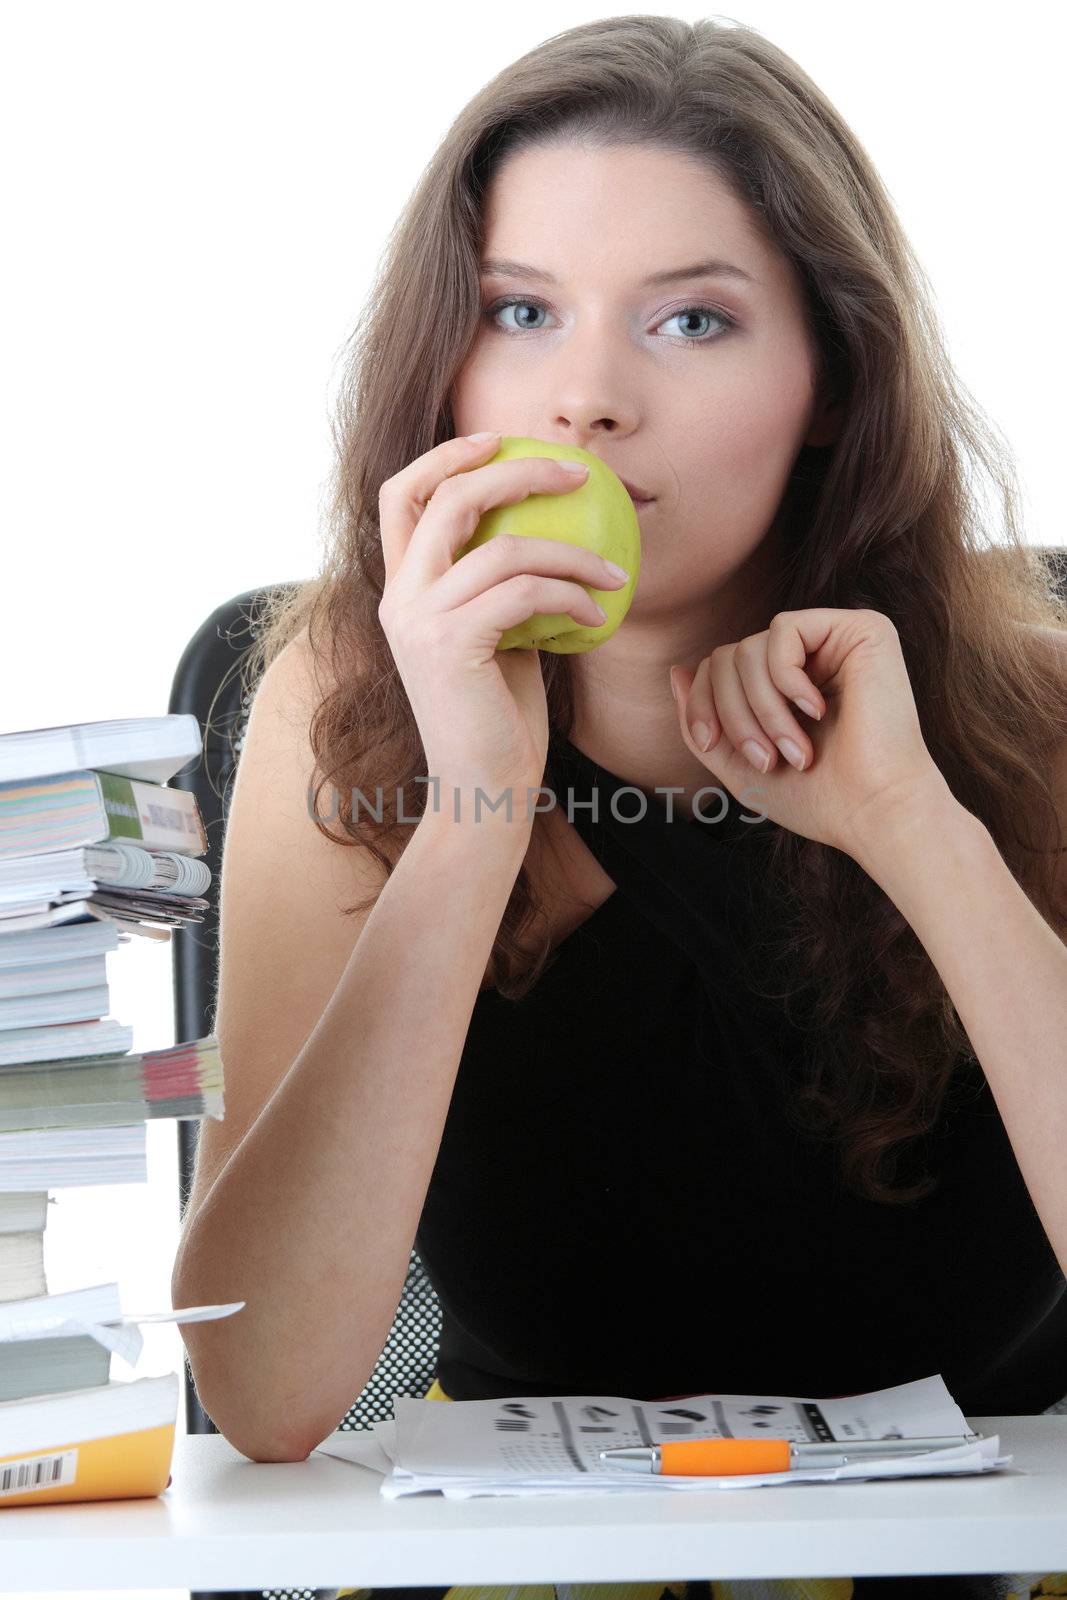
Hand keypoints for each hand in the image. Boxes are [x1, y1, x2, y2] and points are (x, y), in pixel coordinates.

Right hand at [377, 433, 626, 820]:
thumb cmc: (500, 717)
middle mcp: (399, 597)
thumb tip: (554, 533)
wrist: (484, 790)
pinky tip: (601, 609)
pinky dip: (572, 592)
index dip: (446, 455)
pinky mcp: (449, 643)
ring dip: (572, 551)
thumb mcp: (499, 636)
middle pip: (445, 495)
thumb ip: (501, 586)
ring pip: (501, 546)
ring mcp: (418, 619)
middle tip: (577, 474)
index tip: (500, 441)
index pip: (402, 495)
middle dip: (515, 470)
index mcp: (401, 589)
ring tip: (615, 570)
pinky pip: (524, 591)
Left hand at [669, 608, 947, 857]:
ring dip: (761, 708)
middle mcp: (812, 658)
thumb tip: (676, 670)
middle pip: (728, 656)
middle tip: (765, 759)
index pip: (717, 669)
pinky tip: (816, 710)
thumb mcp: (738, 763)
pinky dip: (785, 676)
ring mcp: (837, 640)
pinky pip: (784, 628)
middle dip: (732, 712)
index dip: (700, 703)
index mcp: (785, 687)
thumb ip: (701, 720)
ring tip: (795, 749)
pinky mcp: (862, 629)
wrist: (875, 812)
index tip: (711, 744)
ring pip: (750, 646)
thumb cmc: (818, 797)